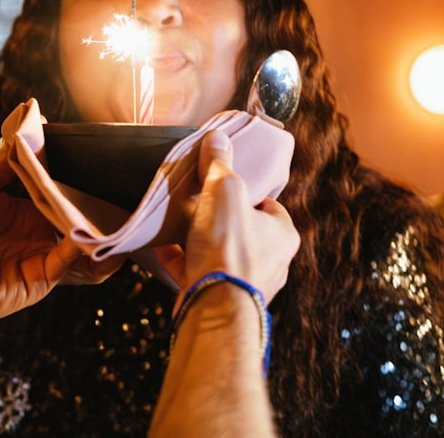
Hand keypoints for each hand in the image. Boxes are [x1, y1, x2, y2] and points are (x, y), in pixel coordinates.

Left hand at [0, 144, 116, 327]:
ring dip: (101, 236)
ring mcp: (38, 260)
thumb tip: (25, 129)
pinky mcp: (37, 280)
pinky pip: (69, 266)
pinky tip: (91, 233)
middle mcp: (35, 236)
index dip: (81, 187)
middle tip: (123, 194)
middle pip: (78, 223)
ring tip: (122, 220)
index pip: (62, 198)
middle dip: (99, 212)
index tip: (101, 169)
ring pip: (82, 249)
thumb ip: (7, 161)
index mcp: (23, 212)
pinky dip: (83, 251)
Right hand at [161, 130, 299, 301]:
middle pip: (242, 229)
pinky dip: (180, 259)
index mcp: (283, 234)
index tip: (223, 184)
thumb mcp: (225, 191)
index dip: (245, 192)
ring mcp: (244, 284)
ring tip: (176, 223)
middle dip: (217, 217)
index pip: (268, 205)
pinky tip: (161, 245)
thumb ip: (220, 164)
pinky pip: (196, 271)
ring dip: (198, 239)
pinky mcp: (217, 297)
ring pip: (219, 252)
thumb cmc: (230, 248)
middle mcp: (270, 262)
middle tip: (196, 202)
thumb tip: (218, 138)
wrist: (213, 306)